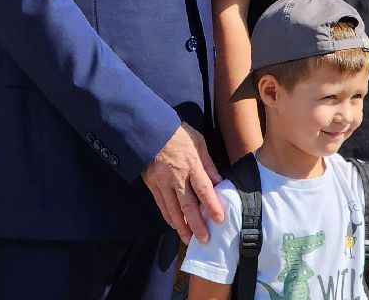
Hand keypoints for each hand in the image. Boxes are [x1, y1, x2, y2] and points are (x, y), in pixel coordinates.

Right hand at [140, 121, 225, 243]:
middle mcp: (177, 177)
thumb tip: (218, 181)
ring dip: (182, 227)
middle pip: (188, 206)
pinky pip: (161, 205)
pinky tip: (175, 225)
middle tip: (204, 240)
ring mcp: (162, 182)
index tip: (219, 219)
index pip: (204, 190)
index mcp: (191, 164)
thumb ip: (208, 164)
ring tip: (189, 240)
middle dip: (197, 225)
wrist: (149, 129)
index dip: (212, 206)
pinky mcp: (152, 184)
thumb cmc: (177, 133)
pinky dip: (168, 217)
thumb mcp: (198, 142)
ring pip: (173, 210)